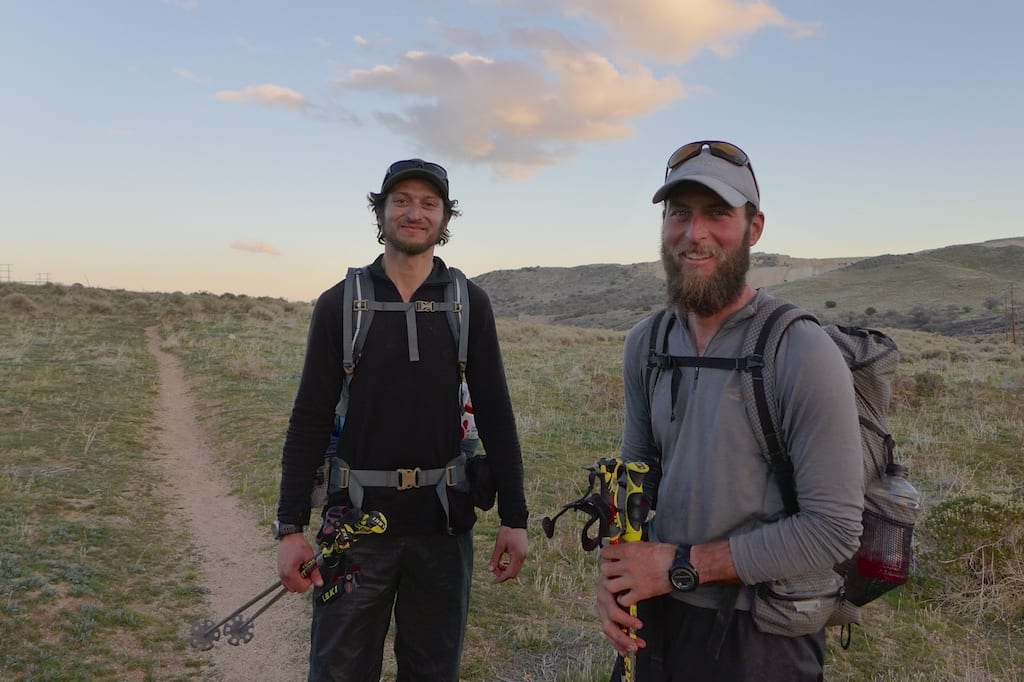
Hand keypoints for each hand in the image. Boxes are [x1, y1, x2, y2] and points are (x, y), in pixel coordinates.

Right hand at [277, 533, 322, 591]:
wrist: (289, 537)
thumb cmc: (298, 545)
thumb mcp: (310, 558)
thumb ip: (315, 572)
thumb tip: (319, 583)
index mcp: (290, 572)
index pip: (301, 588)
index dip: (309, 582)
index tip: (310, 573)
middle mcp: (283, 575)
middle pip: (295, 589)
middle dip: (303, 582)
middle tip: (306, 572)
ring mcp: (280, 573)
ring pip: (290, 587)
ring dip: (298, 581)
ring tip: (301, 570)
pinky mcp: (280, 571)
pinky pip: (287, 581)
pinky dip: (293, 578)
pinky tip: (297, 569)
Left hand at [488, 526, 526, 582]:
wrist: (516, 521)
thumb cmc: (507, 532)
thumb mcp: (499, 545)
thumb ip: (495, 558)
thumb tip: (490, 570)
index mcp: (517, 556)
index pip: (510, 573)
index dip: (502, 578)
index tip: (494, 582)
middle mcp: (523, 557)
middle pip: (514, 573)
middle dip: (503, 574)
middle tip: (494, 569)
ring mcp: (524, 555)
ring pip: (515, 569)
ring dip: (506, 570)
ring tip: (497, 564)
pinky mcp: (523, 552)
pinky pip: (517, 563)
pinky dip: (509, 565)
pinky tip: (502, 561)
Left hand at [596, 541, 673, 655]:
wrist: (680, 565)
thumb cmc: (666, 553)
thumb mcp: (645, 544)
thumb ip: (632, 548)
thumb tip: (624, 549)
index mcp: (629, 550)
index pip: (606, 552)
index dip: (606, 556)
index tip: (609, 558)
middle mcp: (628, 565)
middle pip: (604, 570)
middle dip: (607, 571)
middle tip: (611, 573)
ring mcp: (633, 580)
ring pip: (609, 586)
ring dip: (612, 586)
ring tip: (617, 585)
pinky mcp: (641, 592)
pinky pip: (623, 600)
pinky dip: (623, 600)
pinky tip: (627, 596)